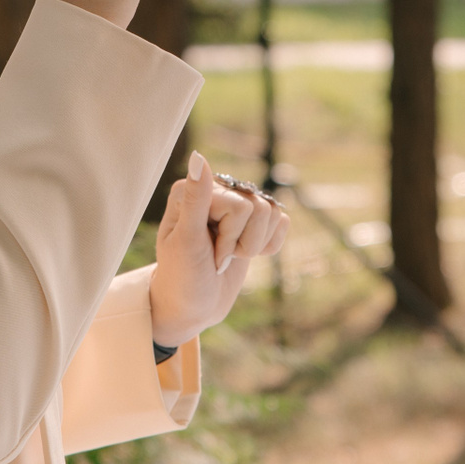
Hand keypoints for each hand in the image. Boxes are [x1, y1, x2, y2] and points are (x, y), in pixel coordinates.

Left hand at [150, 152, 290, 347]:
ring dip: (253, 245)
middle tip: (216, 258)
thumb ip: (196, 199)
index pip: (239, 206)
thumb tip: (199, 157)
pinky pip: (282, 221)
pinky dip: (269, 245)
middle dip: (242, 243)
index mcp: (190, 190)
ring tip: (227, 256)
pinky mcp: (252, 220)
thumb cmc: (182, 276)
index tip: (208, 255)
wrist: (193, 306)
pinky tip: (246, 253)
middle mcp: (213, 190)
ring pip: (272, 213)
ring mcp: (234, 204)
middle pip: (259, 208)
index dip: (229, 237)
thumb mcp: (186, 240)